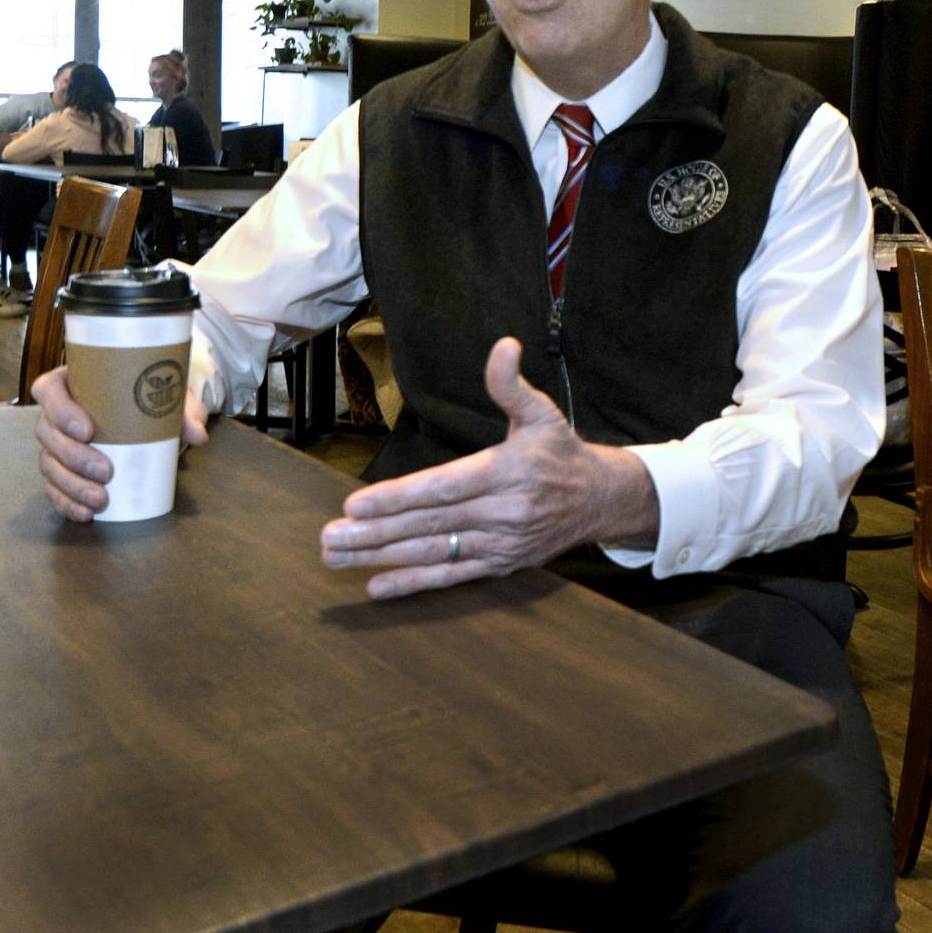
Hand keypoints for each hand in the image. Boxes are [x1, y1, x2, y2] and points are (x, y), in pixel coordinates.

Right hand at [33, 364, 208, 520]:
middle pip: (47, 433)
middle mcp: (57, 413)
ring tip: (100, 499)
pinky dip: (66, 503)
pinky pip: (54, 488)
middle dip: (73, 457)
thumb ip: (184, 412)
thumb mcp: (170, 397)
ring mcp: (56, 443)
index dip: (61, 411)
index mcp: (72, 382)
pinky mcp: (62, 469)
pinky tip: (85, 513)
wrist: (152, 414)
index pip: (48, 391)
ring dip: (71, 485)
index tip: (88, 430)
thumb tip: (198, 436)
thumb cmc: (151, 397)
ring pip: (49, 464)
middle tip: (107, 471)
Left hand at [319, 336, 659, 599]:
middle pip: (430, 525)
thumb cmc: (561, 453)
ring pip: (434, 553)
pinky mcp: (500, 565)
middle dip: (376, 532)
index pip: (443, 487)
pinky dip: (414, 583)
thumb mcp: (542, 413)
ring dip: (382, 557)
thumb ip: (512, 385)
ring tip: (338, 556)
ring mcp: (500, 544)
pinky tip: (375, 585)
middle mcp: (502, 513)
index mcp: (506, 472)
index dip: (399, 497)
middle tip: (331, 536)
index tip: (356, 502)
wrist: (600, 501)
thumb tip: (504, 347)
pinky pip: (452, 577)